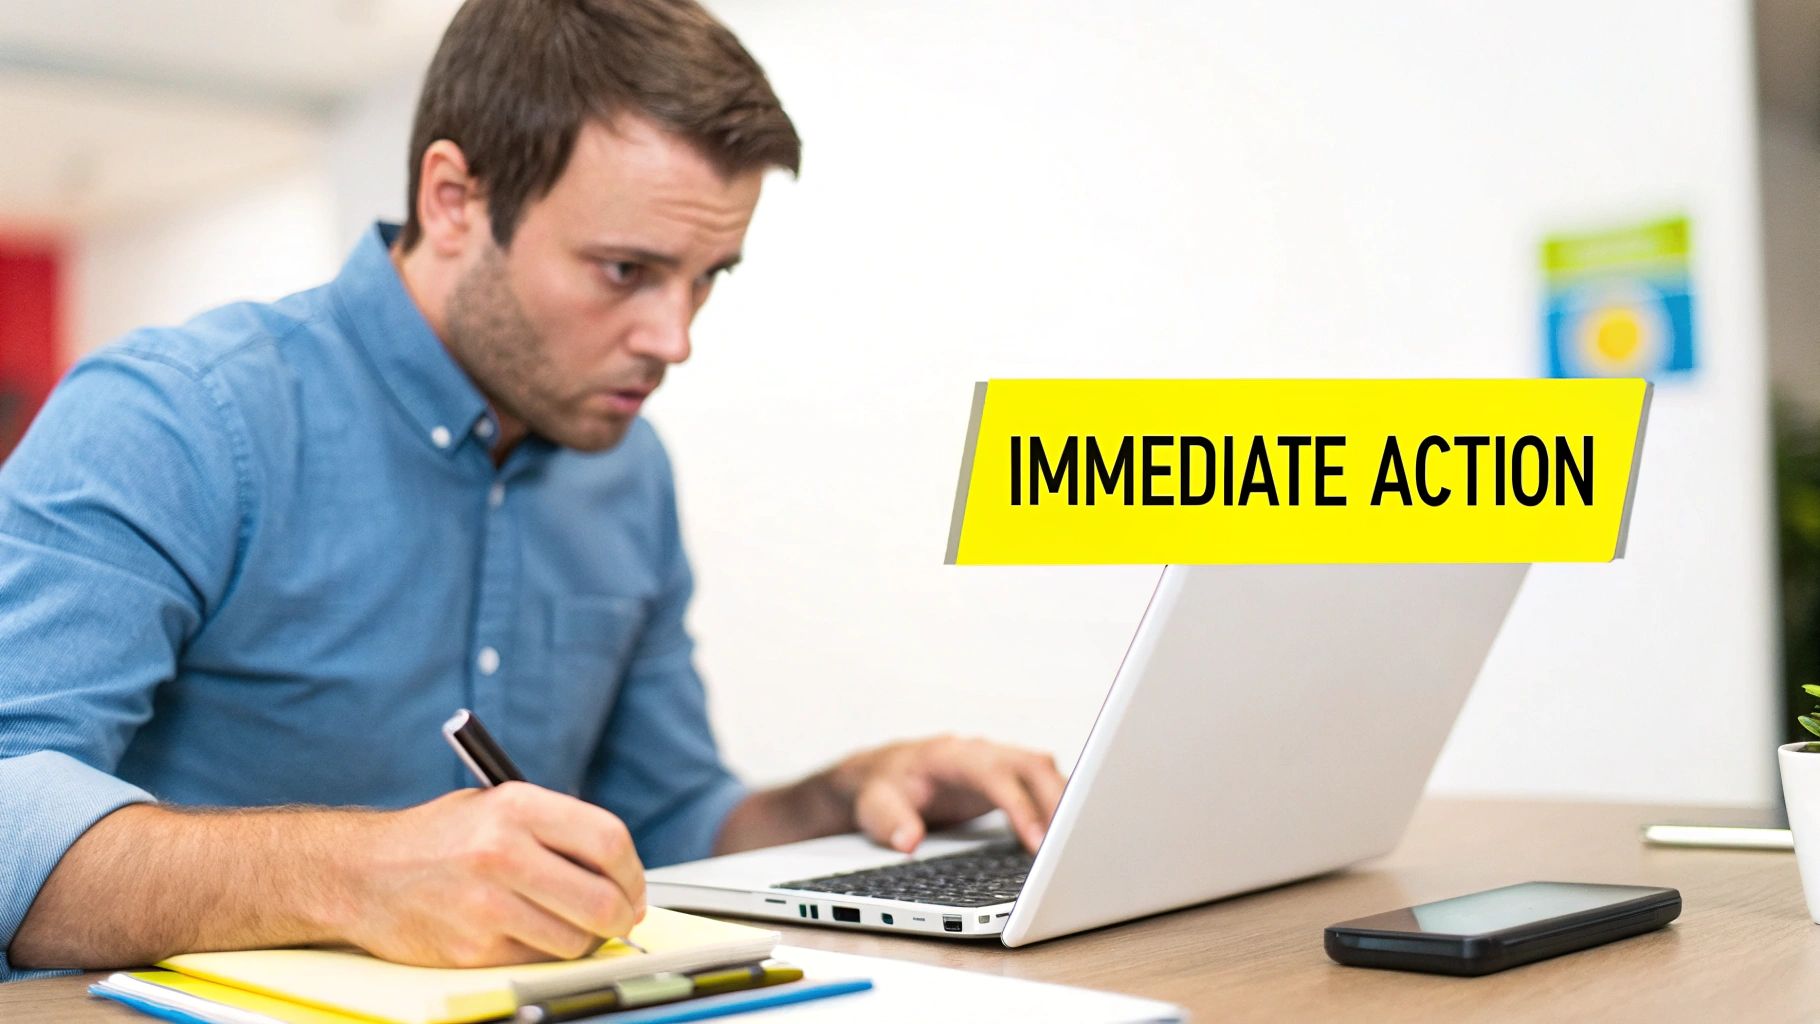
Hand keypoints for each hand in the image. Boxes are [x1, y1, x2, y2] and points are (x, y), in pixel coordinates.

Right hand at [345, 782, 645, 966]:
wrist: (361, 873)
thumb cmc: (437, 839)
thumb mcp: (497, 807)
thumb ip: (556, 829)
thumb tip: (620, 873)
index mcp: (517, 806)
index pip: (608, 840)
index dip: (632, 871)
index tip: (633, 886)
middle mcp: (502, 851)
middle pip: (601, 898)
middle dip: (622, 914)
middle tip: (621, 916)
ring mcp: (486, 904)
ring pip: (575, 939)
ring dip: (586, 940)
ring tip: (571, 925)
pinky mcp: (472, 948)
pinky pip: (537, 959)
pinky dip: (546, 954)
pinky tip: (531, 936)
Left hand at [831, 735, 1065, 853]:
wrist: (884, 774)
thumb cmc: (883, 788)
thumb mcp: (874, 806)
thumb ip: (890, 821)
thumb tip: (908, 840)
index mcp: (951, 755)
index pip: (995, 775)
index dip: (1020, 807)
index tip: (1037, 842)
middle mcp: (981, 752)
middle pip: (1033, 766)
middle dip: (1057, 803)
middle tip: (1069, 849)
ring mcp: (998, 763)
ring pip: (1045, 772)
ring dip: (1065, 804)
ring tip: (1077, 847)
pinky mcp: (1007, 779)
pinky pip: (1044, 785)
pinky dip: (1060, 807)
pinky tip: (1067, 838)